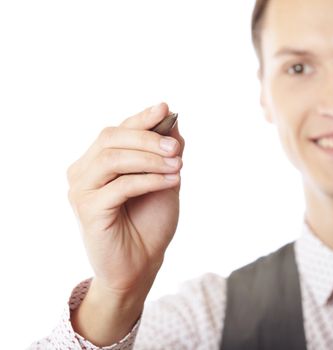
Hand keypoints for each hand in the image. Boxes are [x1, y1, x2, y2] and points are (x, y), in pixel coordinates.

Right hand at [67, 103, 183, 299]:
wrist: (141, 263)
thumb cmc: (150, 222)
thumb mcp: (164, 180)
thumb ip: (165, 153)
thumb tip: (172, 121)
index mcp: (98, 161)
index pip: (117, 130)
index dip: (141, 118)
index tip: (166, 109)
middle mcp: (83, 172)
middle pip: (111, 138)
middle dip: (148, 138)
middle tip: (176, 148)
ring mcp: (81, 191)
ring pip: (113, 159)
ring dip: (150, 159)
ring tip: (179, 166)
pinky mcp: (88, 210)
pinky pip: (120, 186)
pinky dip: (149, 179)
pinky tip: (173, 181)